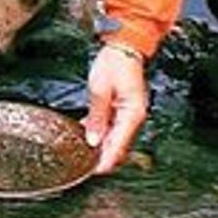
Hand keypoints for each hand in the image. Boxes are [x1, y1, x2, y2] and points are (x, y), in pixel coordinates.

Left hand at [83, 41, 148, 174]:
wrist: (124, 46)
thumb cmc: (114, 63)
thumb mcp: (100, 89)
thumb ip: (96, 116)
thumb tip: (92, 140)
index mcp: (132, 114)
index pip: (118, 146)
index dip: (105, 161)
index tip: (92, 172)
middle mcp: (134, 117)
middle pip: (118, 145)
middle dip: (102, 157)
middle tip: (84, 166)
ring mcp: (130, 113)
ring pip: (115, 137)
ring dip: (101, 146)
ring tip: (83, 154)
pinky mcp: (124, 108)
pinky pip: (113, 126)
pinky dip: (102, 132)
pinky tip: (86, 134)